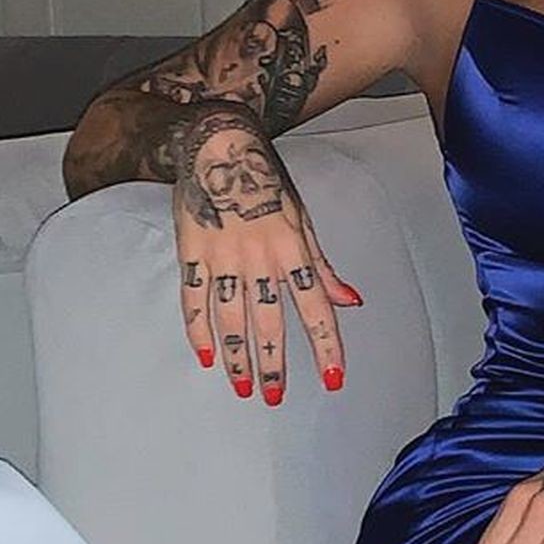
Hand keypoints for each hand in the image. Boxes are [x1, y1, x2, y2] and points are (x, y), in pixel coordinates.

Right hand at [172, 106, 362, 403]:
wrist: (219, 145)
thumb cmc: (268, 182)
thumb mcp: (303, 221)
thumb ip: (323, 267)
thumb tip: (351, 301)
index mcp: (293, 250)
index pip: (316, 308)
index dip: (326, 346)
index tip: (334, 378)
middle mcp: (260, 257)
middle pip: (269, 322)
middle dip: (273, 364)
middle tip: (275, 398)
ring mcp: (223, 256)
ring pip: (231, 317)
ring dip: (237, 357)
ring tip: (243, 388)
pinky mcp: (192, 251)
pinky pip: (193, 298)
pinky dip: (198, 329)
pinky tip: (206, 356)